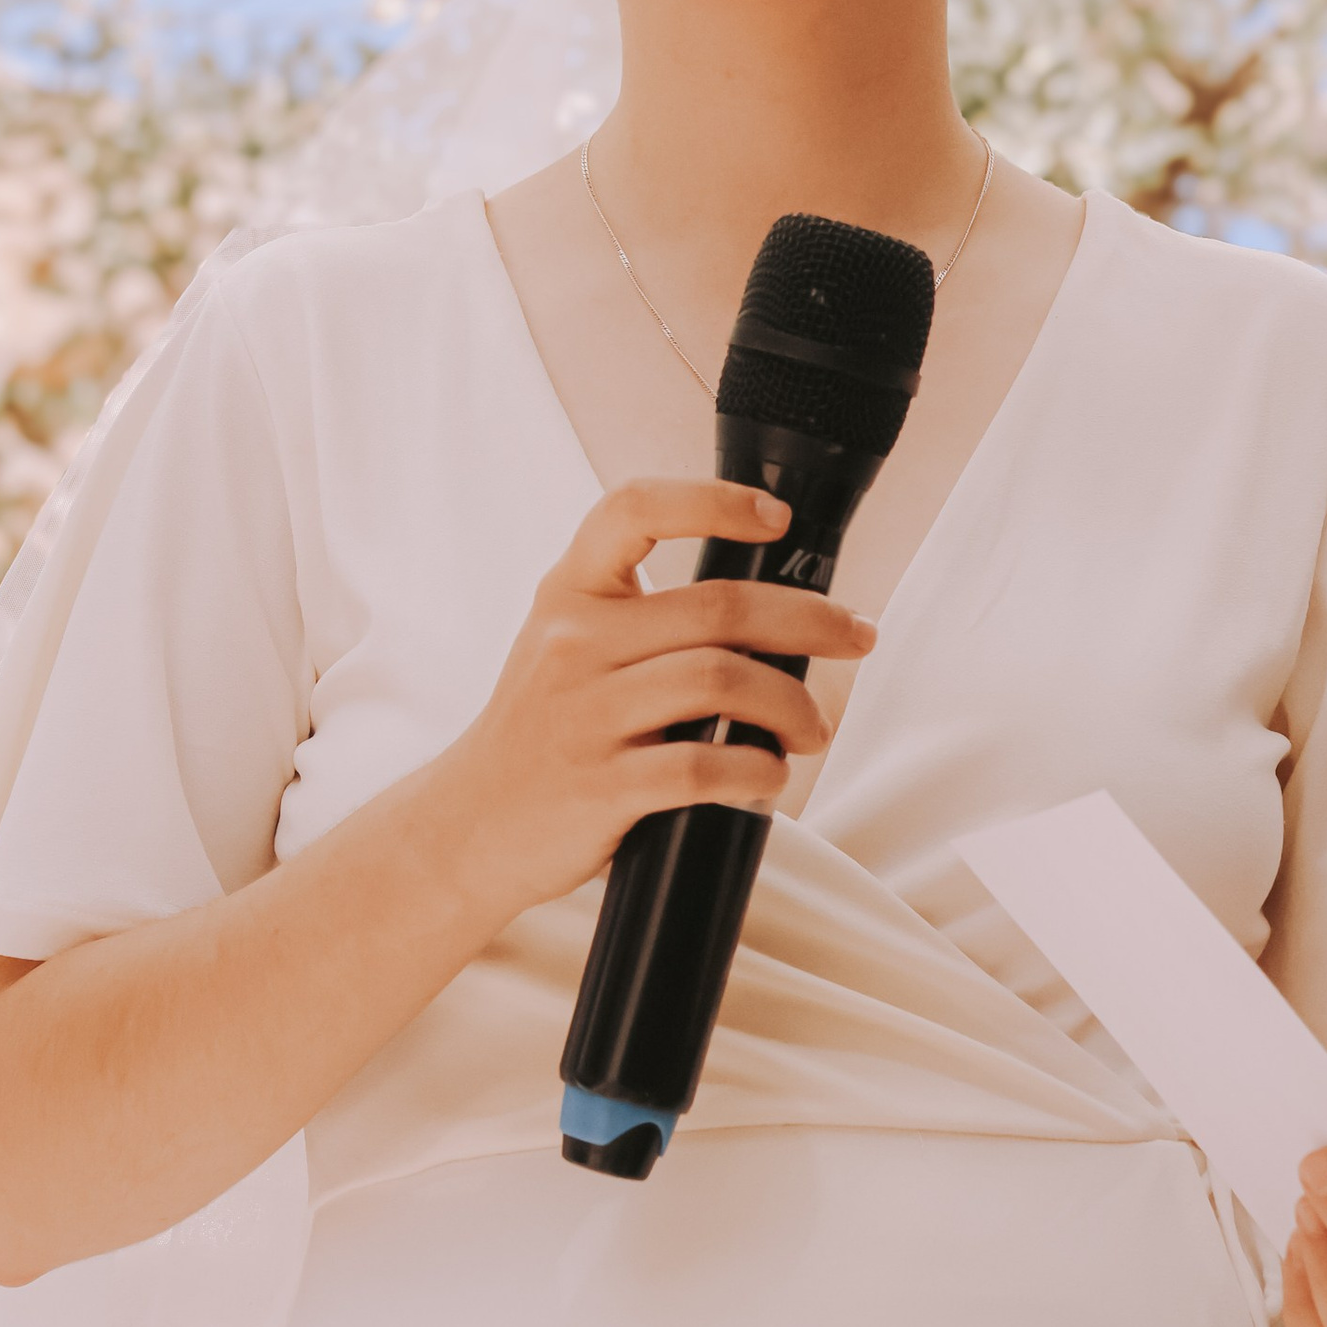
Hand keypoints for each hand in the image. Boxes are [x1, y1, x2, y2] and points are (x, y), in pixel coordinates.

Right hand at [426, 477, 875, 928]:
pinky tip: (768, 774)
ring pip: (721, 680)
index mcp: (569, 593)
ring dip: (793, 704)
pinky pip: (703, 766)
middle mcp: (573, 642)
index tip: (777, 519)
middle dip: (811, 620)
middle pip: (719, 606)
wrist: (470, 825)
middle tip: (857, 636)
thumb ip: (641, 617)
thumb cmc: (542, 731)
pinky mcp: (601, 786)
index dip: (713, 500)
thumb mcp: (566, 647)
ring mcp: (585, 714)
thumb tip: (772, 610)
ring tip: (813, 728)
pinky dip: (756, 770)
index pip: (634, 510)